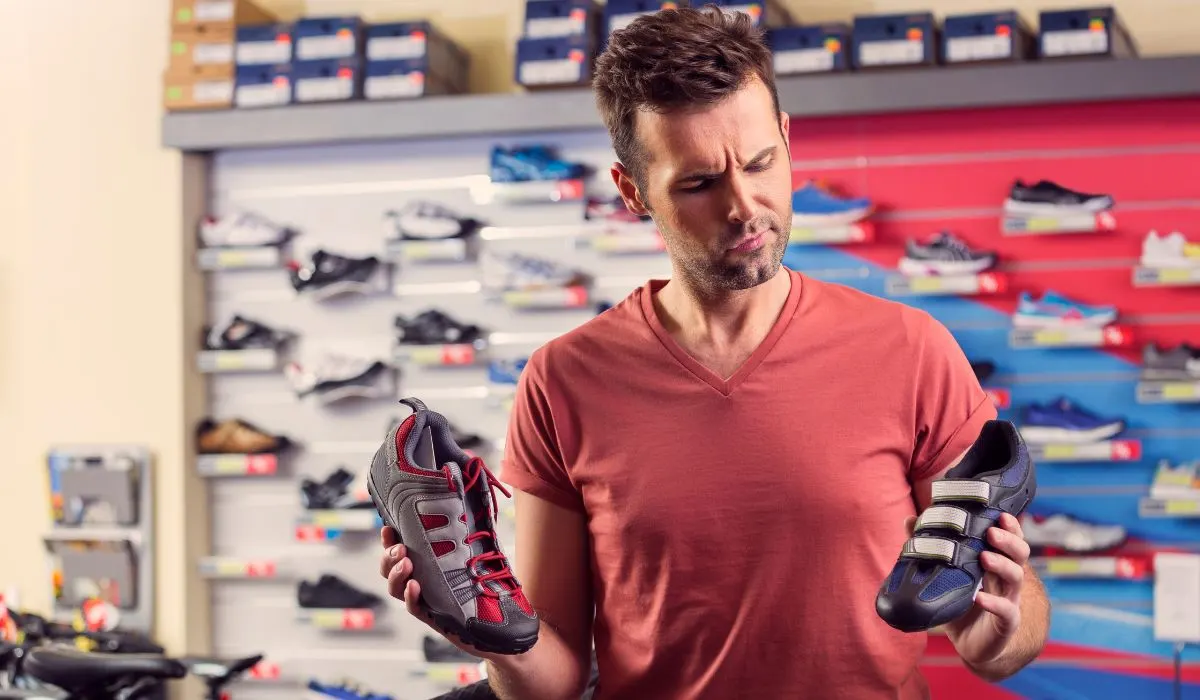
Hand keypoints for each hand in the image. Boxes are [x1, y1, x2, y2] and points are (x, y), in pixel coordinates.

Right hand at [379, 526, 499, 661]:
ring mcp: (424, 599)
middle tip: (401, 549)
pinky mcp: (432, 616)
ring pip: (396, 589)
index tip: (388, 528)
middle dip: (389, 558)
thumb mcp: (474, 555)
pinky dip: (411, 597)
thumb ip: (466, 536)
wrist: (497, 623)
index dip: (388, 541)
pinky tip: (414, 586)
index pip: (397, 552)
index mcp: (424, 565)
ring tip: (406, 564)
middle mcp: (419, 581)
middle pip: (388, 571)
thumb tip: (470, 507)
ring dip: (396, 575)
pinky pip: (414, 608)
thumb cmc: (485, 586)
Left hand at [907, 513, 1029, 666]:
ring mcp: (1010, 600)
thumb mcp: (946, 574)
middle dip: (1009, 541)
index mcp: (996, 563)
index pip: (1011, 540)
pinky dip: (994, 603)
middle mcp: (1007, 578)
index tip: (1002, 514)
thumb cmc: (961, 603)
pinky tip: (979, 597)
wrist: (971, 643)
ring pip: (1016, 577)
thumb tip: (909, 520)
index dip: (1011, 527)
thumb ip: (930, 547)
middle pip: (1020, 554)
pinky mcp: (1006, 622)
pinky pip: (1006, 611)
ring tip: (984, 557)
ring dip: (1002, 565)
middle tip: (991, 532)